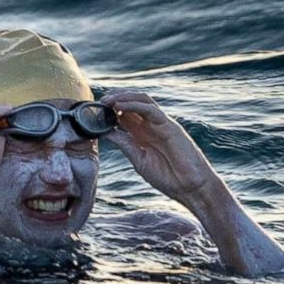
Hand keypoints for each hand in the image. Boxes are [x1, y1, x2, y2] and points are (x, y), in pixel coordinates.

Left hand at [101, 91, 220, 208]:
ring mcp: (160, 124)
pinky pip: (151, 109)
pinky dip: (135, 104)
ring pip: (141, 100)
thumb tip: (106, 132)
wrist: (190, 187)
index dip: (109, 110)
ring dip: (123, 97)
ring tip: (107, 100)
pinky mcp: (169, 126)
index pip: (124, 115)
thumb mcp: (139, 160)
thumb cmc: (168, 177)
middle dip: (114, 99)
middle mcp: (150, 126)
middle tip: (99, 102)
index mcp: (142, 134)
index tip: (94, 111)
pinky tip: (121, 105)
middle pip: (131, 103)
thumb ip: (125, 144)